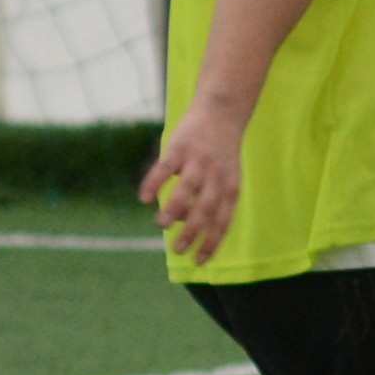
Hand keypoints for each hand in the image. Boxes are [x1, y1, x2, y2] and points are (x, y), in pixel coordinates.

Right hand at [143, 103, 247, 267]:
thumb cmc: (220, 154)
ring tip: (161, 225)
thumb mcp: (223, 177)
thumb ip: (206, 200)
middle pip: (206, 209)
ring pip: (187, 189)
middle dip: (192, 232)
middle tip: (176, 250)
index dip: (211, 242)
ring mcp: (199, 161)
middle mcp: (217, 176)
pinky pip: (165, 168)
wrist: (222, 113)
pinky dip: (154, 183)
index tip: (200, 262)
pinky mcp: (180, 147)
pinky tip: (144, 199)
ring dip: (174, 208)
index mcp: (230, 188)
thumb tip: (180, 223)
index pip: (223, 221)